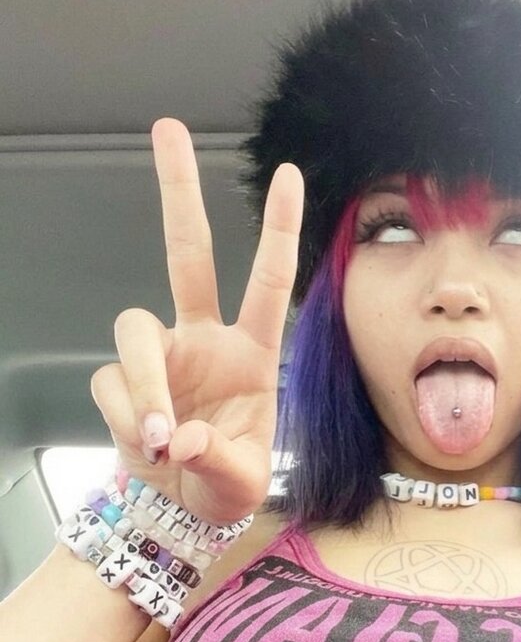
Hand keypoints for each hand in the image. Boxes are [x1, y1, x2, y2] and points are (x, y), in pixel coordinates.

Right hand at [89, 118, 302, 526]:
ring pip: (134, 329)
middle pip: (187, 254)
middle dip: (179, 194)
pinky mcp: (124, 380)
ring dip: (144, 384)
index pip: (268, 282)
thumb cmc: (226, 485)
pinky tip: (146, 450)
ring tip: (158, 440)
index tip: (286, 174)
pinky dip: (126, 419)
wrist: (181, 512)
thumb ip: (217, 458)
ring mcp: (161, 356)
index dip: (277, 229)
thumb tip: (179, 437)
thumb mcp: (243, 481)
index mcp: (252, 352)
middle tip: (169, 129)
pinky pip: (112, 384)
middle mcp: (204, 339)